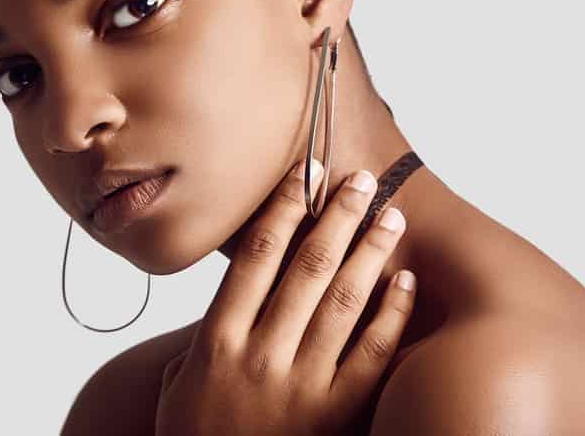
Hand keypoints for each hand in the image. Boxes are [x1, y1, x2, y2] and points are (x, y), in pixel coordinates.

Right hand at [155, 159, 414, 435]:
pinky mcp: (336, 416)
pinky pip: (371, 356)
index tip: (305, 173)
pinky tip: (406, 283)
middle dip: (337, 217)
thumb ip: (205, 335)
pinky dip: (391, 315)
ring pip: (343, 302)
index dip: (284, 209)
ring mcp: (301, 388)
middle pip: (306, 268)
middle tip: (363, 179)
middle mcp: (260, 357)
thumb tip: (233, 290)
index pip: (255, 257)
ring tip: (392, 217)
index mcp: (218, 342)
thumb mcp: (178, 387)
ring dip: (370, 253)